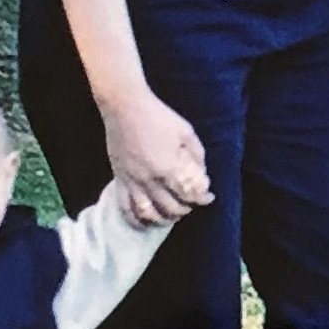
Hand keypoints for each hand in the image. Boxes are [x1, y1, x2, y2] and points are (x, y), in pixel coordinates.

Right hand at [100, 88, 211, 227]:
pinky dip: (135, 220)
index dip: (203, 198)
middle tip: (191, 203)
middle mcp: (150, 179)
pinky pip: (125, 207)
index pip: (190, 194)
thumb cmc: (158, 116)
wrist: (124, 106)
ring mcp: (133, 181)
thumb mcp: (186, 132)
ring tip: (171, 216)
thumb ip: (197, 156)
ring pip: (149, 213)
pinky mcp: (119, 179)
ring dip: (163, 219)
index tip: (209, 196)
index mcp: (169, 167)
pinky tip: (144, 223)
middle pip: (171, 207)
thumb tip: (202, 175)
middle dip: (186, 209)